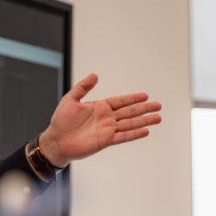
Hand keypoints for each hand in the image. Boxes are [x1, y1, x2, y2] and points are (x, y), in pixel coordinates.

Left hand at [38, 73, 161, 166]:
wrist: (56, 141)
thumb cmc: (61, 121)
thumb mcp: (70, 99)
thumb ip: (83, 87)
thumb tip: (95, 75)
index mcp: (99, 107)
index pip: (120, 101)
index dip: (133, 98)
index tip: (145, 95)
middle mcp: (106, 118)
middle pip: (129, 112)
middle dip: (144, 108)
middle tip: (159, 105)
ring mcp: (107, 130)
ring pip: (130, 124)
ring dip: (144, 121)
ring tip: (158, 118)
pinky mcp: (105, 141)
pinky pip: (123, 136)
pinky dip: (134, 134)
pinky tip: (145, 131)